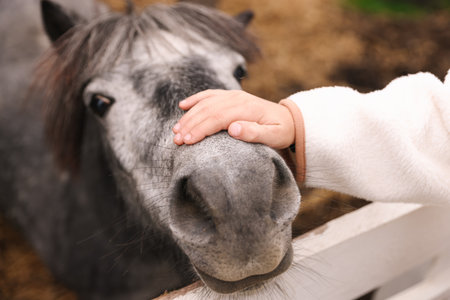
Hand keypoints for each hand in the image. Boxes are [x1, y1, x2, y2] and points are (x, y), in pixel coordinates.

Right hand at [172, 89, 294, 148]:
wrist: (289, 119)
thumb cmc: (281, 131)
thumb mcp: (274, 136)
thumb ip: (254, 133)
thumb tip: (233, 129)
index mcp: (246, 109)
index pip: (217, 118)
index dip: (201, 129)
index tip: (187, 141)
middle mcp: (237, 99)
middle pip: (207, 110)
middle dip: (190, 125)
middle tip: (176, 140)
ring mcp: (232, 96)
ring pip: (205, 103)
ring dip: (189, 116)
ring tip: (175, 131)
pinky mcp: (230, 97)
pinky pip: (209, 95)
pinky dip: (195, 99)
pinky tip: (182, 106)